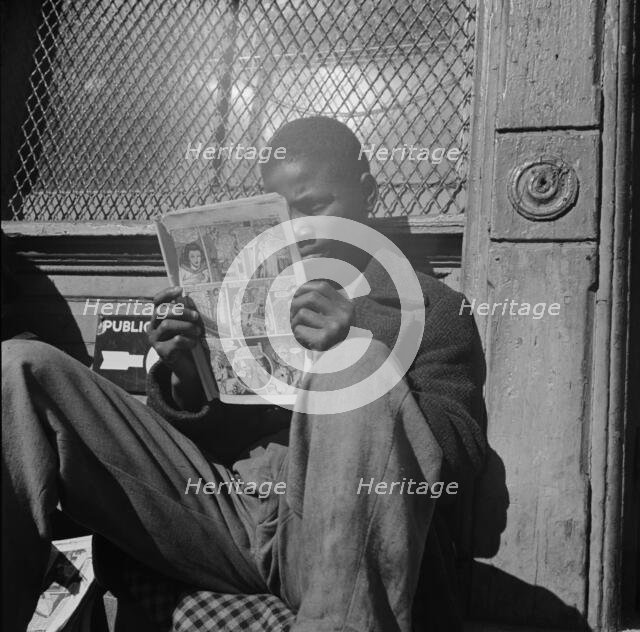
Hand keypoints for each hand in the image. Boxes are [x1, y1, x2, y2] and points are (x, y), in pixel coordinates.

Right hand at [148, 287, 204, 409]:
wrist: (188, 367)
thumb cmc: (189, 341)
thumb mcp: (188, 325)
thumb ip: (187, 313)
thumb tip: (189, 297)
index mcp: (159, 318)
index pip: (157, 301)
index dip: (167, 293)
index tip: (181, 290)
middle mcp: (153, 327)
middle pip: (161, 312)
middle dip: (181, 311)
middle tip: (196, 317)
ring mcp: (155, 340)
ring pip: (167, 325)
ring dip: (186, 326)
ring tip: (198, 331)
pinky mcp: (162, 352)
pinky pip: (175, 341)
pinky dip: (188, 340)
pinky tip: (194, 343)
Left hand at [290, 280, 354, 350]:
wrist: (351, 360)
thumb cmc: (342, 340)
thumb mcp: (342, 318)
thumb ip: (329, 304)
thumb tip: (303, 292)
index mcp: (347, 306)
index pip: (323, 287)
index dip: (307, 287)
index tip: (298, 292)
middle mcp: (342, 315)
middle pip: (312, 297)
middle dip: (297, 302)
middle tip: (292, 310)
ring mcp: (334, 327)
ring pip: (303, 313)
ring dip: (295, 320)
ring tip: (298, 327)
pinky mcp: (324, 339)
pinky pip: (300, 329)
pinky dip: (297, 332)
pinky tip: (303, 337)